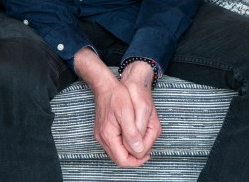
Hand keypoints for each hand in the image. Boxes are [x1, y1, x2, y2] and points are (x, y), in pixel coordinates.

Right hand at [74, 48, 153, 166]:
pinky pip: (114, 145)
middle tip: (146, 148)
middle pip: (119, 159)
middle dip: (134, 157)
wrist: (105, 86)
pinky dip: (124, 145)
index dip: (137, 161)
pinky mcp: (102, 132)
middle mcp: (102, 138)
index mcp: (108, 135)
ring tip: (140, 142)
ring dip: (130, 151)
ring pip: (117, 153)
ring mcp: (101, 135)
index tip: (147, 154)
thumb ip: (132, 134)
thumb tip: (138, 150)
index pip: (123, 160)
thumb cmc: (116, 96)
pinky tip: (132, 137)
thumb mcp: (128, 113)